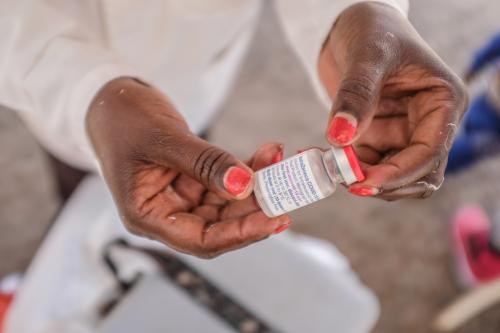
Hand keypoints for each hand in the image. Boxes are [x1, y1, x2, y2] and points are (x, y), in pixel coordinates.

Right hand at [86, 78, 290, 257]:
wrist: (112, 99)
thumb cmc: (124, 119)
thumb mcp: (164, 138)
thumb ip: (205, 163)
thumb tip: (244, 186)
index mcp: (147, 215)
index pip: (200, 240)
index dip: (240, 234)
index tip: (274, 219)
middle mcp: (166, 213)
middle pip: (221, 225)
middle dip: (256, 208)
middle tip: (290, 190)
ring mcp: (181, 197)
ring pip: (228, 203)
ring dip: (258, 184)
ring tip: (281, 161)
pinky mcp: (193, 180)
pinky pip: (226, 181)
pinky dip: (247, 169)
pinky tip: (268, 153)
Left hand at [319, 2, 467, 199]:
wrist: (349, 26)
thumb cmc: (372, 28)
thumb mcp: (367, 55)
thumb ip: (356, 95)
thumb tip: (341, 136)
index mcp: (442, 102)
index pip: (429, 152)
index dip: (399, 173)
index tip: (364, 182)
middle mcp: (427, 122)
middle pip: (416, 173)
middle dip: (383, 183)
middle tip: (345, 181)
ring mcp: (401, 132)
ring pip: (391, 175)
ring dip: (362, 178)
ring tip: (327, 166)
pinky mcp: (377, 135)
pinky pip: (366, 164)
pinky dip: (346, 168)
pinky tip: (321, 158)